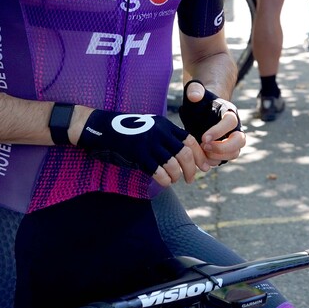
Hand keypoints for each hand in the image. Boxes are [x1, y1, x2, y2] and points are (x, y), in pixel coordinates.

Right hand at [77, 110, 206, 186]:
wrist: (103, 128)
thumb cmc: (128, 132)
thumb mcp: (150, 128)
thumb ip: (166, 138)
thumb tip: (184, 156)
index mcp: (165, 125)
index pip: (190, 140)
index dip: (200, 155)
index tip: (205, 166)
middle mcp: (160, 132)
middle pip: (185, 153)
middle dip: (192, 169)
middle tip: (191, 179)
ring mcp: (149, 143)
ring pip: (173, 164)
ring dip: (177, 176)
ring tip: (175, 180)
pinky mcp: (138, 154)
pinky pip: (158, 171)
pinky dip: (165, 180)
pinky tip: (165, 183)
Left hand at [179, 81, 245, 163]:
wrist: (202, 111)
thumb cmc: (199, 102)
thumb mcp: (195, 93)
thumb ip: (194, 90)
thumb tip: (194, 96)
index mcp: (229, 112)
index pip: (231, 122)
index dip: (219, 131)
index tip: (203, 137)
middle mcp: (235, 127)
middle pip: (240, 140)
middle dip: (223, 147)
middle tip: (204, 146)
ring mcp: (232, 140)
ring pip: (235, 153)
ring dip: (218, 156)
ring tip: (202, 152)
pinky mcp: (226, 150)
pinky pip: (225, 160)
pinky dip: (214, 161)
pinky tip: (201, 157)